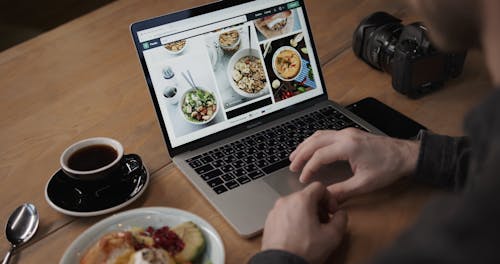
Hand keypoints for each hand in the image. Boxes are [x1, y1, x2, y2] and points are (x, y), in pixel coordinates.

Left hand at [261, 182, 347, 263]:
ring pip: (295, 205)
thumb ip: (341, 220)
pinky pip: (285, 214)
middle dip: (318, 208)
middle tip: (324, 223)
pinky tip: (298, 235)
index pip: (319, 187)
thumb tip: (341, 214)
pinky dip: (293, 220)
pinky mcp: (269, 221)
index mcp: (301, 200)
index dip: (330, 198)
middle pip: (307, 196)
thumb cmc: (304, 250)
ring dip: (306, 214)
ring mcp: (275, 211)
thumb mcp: (332, 236)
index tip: (332, 211)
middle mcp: (286, 201)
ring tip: (311, 231)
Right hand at [290, 128, 419, 201]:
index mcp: (347, 147)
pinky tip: (311, 147)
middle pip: (315, 142)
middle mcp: (345, 136)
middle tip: (292, 166)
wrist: (404, 155)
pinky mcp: (350, 133)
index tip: (303, 179)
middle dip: (301, 154)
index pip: (319, 156)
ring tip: (295, 156)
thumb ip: (343, 191)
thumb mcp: (365, 184)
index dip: (308, 168)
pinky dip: (314, 141)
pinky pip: (326, 134)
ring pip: (319, 135)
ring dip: (305, 145)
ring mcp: (347, 132)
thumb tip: (327, 198)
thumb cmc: (388, 167)